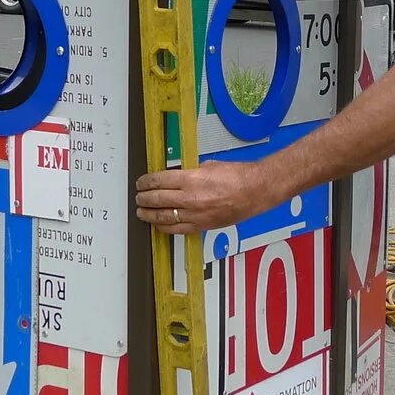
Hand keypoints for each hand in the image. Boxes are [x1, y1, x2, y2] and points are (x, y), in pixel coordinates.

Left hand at [135, 162, 269, 234]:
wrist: (255, 191)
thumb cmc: (237, 176)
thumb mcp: (208, 165)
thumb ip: (190, 172)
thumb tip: (177, 176)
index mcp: (191, 179)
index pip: (158, 181)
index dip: (145, 182)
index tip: (141, 183)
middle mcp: (190, 199)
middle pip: (157, 199)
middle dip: (144, 198)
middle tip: (138, 197)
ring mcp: (195, 215)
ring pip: (163, 217)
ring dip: (149, 214)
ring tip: (142, 212)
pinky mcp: (202, 226)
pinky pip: (177, 229)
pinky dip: (164, 227)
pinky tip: (158, 224)